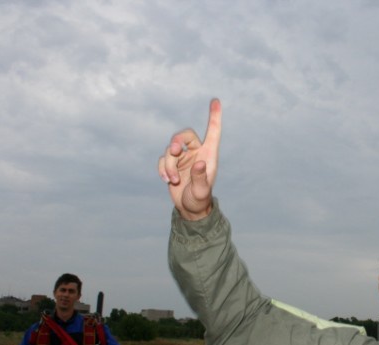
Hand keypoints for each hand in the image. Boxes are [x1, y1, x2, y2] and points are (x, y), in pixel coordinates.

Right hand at [158, 99, 221, 220]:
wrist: (190, 209)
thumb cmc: (200, 199)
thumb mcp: (201, 191)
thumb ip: (200, 178)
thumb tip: (199, 164)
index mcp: (209, 155)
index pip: (213, 132)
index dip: (214, 116)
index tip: (215, 100)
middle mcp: (196, 153)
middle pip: (184, 136)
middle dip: (176, 142)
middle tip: (174, 151)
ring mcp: (183, 158)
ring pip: (170, 150)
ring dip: (169, 165)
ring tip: (173, 180)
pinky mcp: (172, 164)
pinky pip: (162, 159)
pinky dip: (162, 169)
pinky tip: (168, 181)